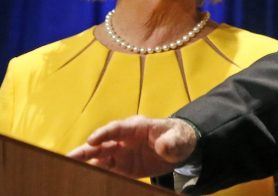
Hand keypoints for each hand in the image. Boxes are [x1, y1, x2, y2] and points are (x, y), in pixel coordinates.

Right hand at [67, 116, 197, 177]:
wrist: (179, 148)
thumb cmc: (178, 137)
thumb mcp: (179, 139)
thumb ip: (171, 142)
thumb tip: (163, 146)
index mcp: (136, 127)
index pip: (117, 128)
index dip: (104, 133)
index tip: (92, 140)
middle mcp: (124, 139)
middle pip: (101, 143)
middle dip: (85, 150)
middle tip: (67, 158)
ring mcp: (121, 153)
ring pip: (98, 157)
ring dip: (84, 163)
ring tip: (67, 170)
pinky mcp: (122, 166)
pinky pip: (105, 170)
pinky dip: (94, 174)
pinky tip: (83, 180)